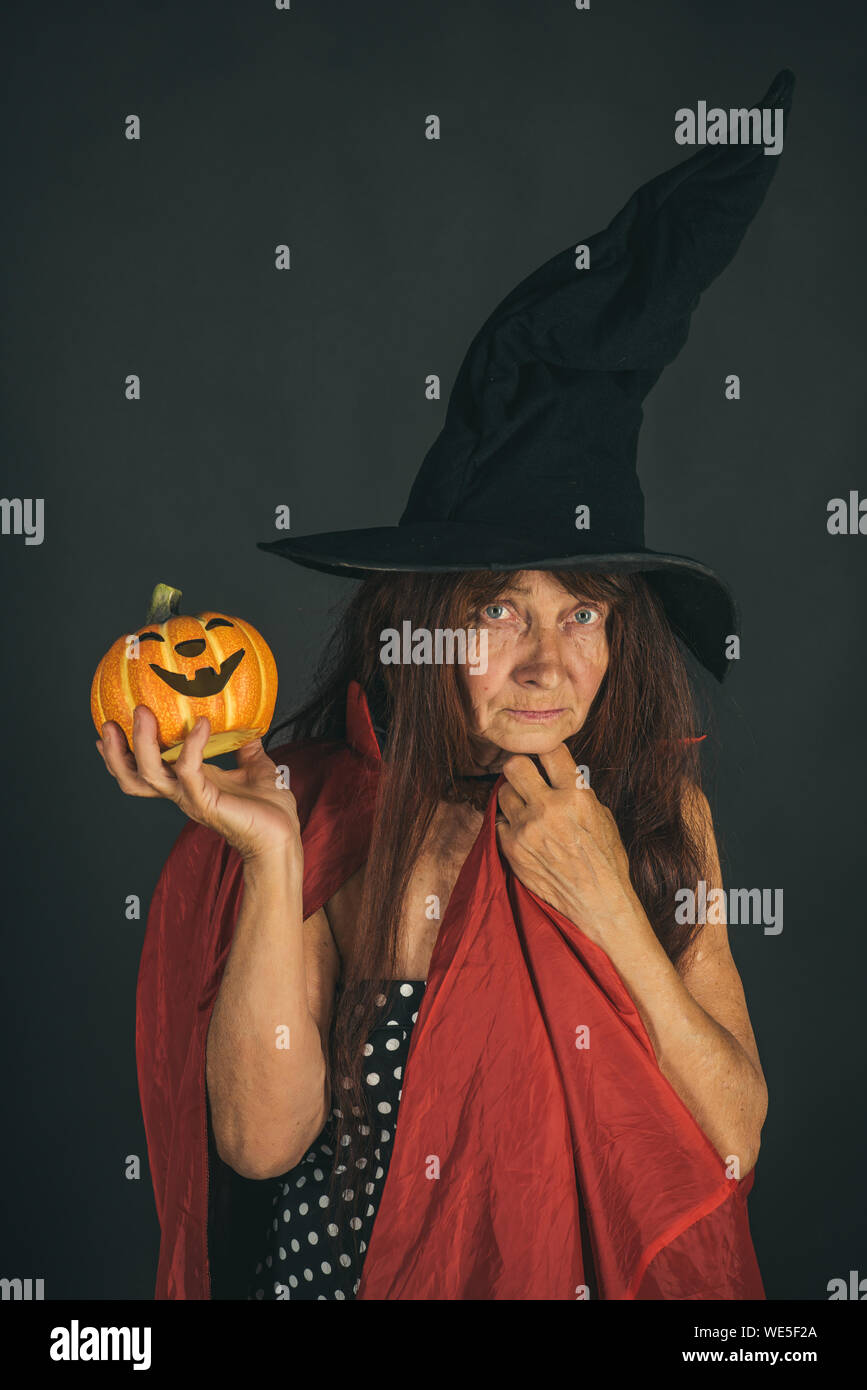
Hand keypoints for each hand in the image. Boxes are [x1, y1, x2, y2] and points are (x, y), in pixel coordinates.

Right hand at [96, 705, 301, 866]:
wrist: (282, 836)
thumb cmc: (268, 808)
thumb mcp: (254, 767)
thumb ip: (245, 746)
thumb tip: (249, 723)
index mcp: (188, 783)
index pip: (143, 771)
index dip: (121, 754)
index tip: (109, 729)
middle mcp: (182, 792)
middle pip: (133, 778)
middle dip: (115, 753)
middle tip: (108, 723)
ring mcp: (191, 798)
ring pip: (149, 776)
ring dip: (141, 744)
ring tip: (142, 714)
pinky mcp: (206, 802)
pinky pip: (190, 770)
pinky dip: (193, 744)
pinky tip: (202, 723)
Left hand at [495, 744, 649, 951]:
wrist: (597, 903)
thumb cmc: (605, 860)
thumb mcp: (601, 816)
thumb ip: (576, 792)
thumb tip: (556, 775)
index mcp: (576, 795)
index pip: (550, 751)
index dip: (547, 753)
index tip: (545, 760)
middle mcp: (548, 808)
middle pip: (514, 765)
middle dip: (520, 769)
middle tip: (526, 778)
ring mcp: (526, 829)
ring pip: (503, 792)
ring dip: (513, 797)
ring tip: (527, 809)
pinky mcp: (512, 848)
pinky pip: (499, 822)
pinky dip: (509, 825)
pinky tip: (524, 833)